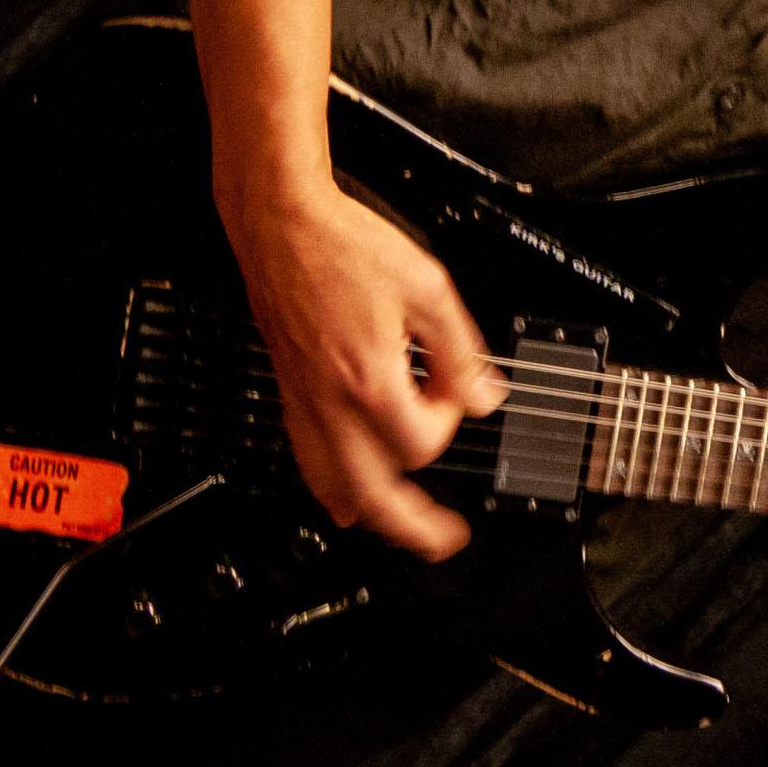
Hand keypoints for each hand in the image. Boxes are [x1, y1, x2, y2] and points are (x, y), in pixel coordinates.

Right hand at [221, 176, 504, 558]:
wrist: (282, 225)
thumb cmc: (344, 246)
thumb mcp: (426, 287)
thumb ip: (461, 350)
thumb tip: (485, 396)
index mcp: (369, 377)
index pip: (421, 440)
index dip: (450, 423)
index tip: (457, 396)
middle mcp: (331, 401)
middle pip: (371, 494)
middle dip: (411, 526)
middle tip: (443, 541)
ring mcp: (304, 402)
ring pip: (332, 487)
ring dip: (371, 517)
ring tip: (401, 532)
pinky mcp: (289, 393)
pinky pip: (305, 462)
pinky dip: (329, 490)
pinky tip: (342, 500)